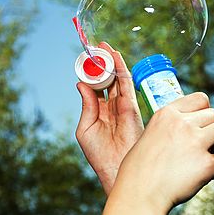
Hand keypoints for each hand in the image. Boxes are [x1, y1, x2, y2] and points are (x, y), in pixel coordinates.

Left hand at [75, 43, 143, 193]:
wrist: (117, 169)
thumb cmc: (100, 156)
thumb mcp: (86, 128)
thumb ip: (86, 105)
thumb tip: (81, 83)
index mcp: (99, 112)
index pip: (96, 87)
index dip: (91, 72)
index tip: (86, 57)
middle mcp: (112, 107)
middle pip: (108, 79)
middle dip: (102, 62)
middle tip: (96, 46)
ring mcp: (123, 106)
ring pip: (117, 78)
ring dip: (111, 61)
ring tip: (103, 45)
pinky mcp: (132, 107)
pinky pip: (126, 83)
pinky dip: (121, 68)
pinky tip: (115, 56)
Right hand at [114, 92, 213, 212]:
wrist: (138, 196)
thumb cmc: (138, 173)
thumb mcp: (148, 137)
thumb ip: (169, 128)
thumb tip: (191, 128)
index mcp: (166, 114)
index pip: (201, 98)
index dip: (204, 113)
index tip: (199, 127)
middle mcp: (182, 124)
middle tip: (205, 147)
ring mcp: (196, 142)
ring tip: (211, 156)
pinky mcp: (207, 164)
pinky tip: (206, 177)